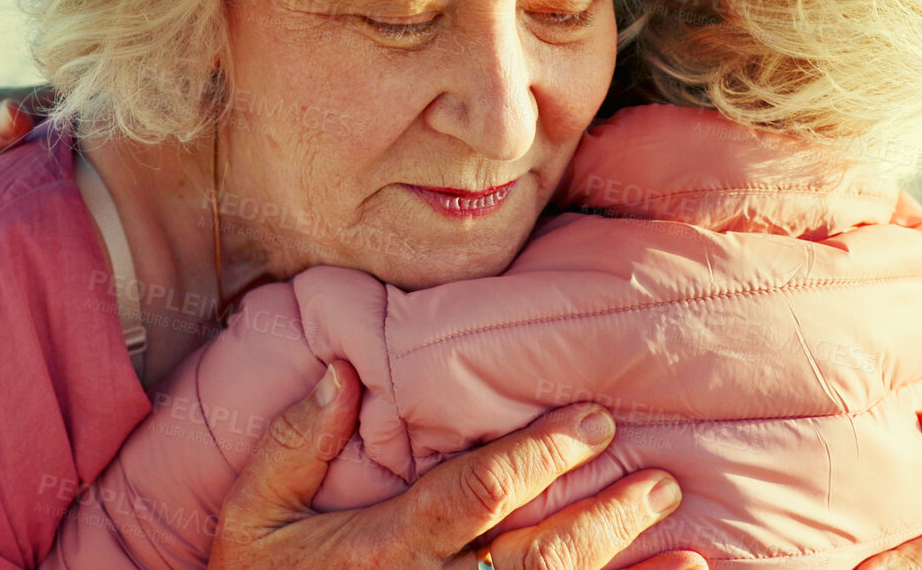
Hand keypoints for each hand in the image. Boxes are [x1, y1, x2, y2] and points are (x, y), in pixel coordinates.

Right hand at [209, 360, 702, 569]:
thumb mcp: (250, 516)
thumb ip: (294, 444)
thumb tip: (341, 371)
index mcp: (384, 548)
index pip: (475, 494)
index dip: (538, 456)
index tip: (592, 419)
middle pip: (534, 555)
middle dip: (601, 514)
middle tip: (658, 477)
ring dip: (619, 564)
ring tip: (671, 524)